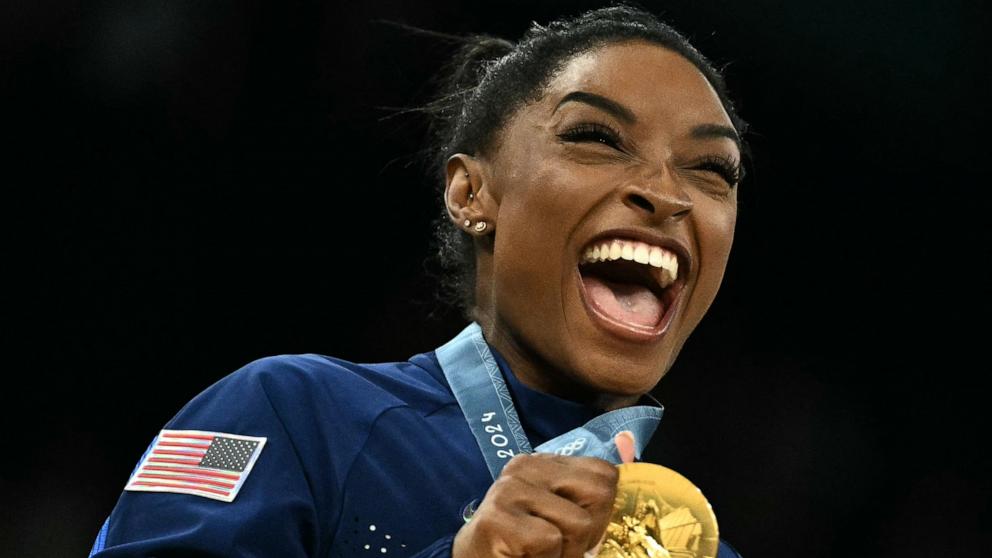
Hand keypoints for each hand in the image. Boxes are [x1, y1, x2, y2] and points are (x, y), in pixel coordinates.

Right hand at [452, 432, 635, 557]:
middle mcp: (523, 467)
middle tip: (562, 545)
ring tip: (541, 553)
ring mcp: (509, 490)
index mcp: (542, 463)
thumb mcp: (562, 515)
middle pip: (599, 493)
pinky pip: (550, 540)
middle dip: (591, 530)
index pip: (603, 473)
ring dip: (568, 552)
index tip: (578, 532)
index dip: (601, 511)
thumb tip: (628, 441)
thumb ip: (592, 487)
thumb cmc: (523, 546)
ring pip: (579, 522)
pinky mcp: (498, 518)